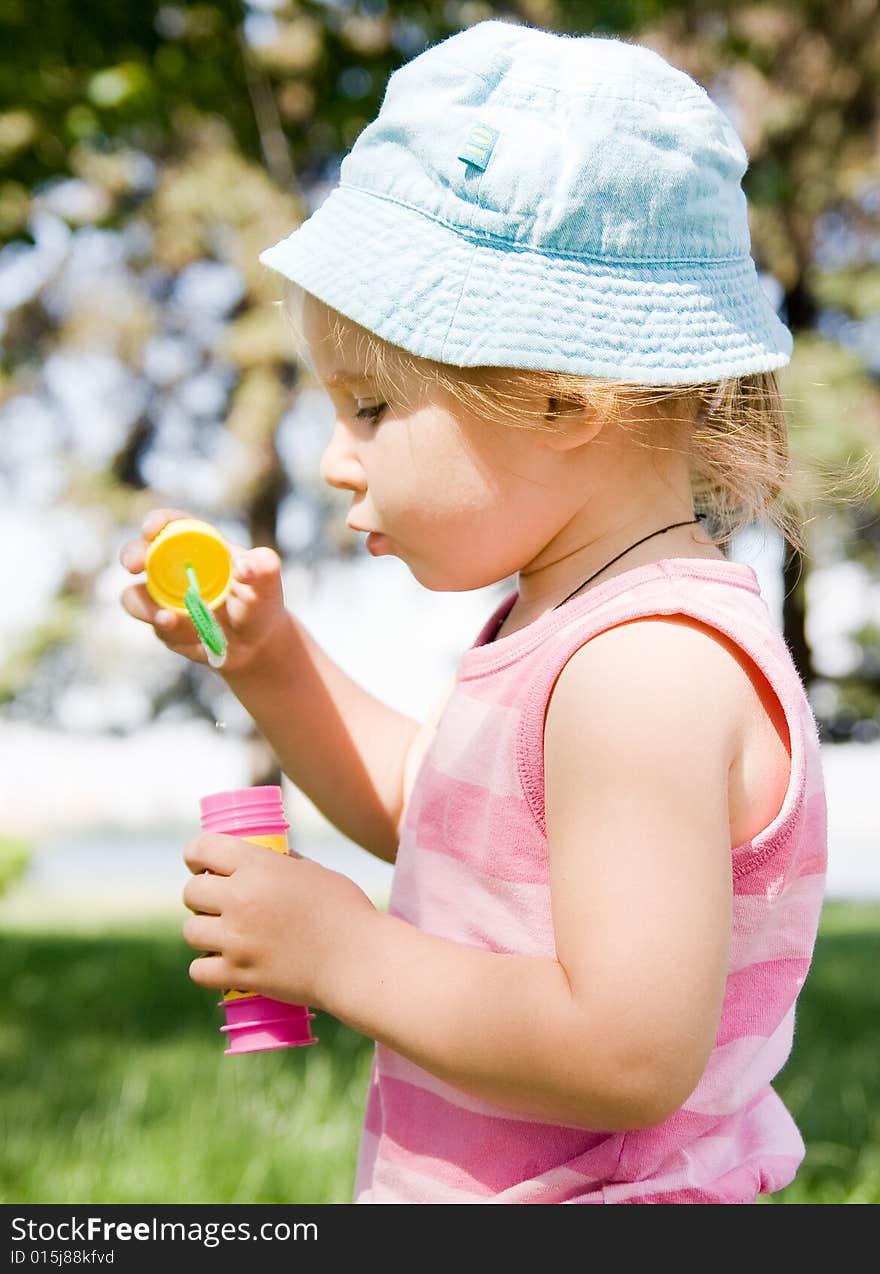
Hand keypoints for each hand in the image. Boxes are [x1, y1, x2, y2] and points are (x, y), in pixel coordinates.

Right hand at [119, 508, 287, 675]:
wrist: (256, 643)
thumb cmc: (260, 602)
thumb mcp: (268, 582)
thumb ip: (264, 567)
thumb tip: (245, 567)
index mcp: (197, 546)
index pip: (170, 524)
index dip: (157, 522)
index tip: (151, 529)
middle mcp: (172, 568)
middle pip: (138, 553)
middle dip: (132, 555)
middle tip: (135, 565)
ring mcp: (162, 598)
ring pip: (134, 597)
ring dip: (146, 607)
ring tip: (170, 619)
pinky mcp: (162, 626)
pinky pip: (157, 628)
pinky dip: (174, 632)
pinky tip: (197, 637)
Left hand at [181, 833, 376, 1008]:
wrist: (358, 960)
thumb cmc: (345, 912)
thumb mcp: (314, 872)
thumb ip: (283, 864)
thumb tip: (267, 857)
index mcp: (258, 866)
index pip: (202, 848)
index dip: (196, 855)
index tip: (199, 863)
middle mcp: (240, 899)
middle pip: (192, 892)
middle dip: (201, 896)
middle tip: (217, 903)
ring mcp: (236, 939)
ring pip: (191, 931)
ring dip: (204, 932)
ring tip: (222, 935)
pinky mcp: (238, 974)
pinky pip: (198, 970)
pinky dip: (207, 968)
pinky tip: (221, 963)